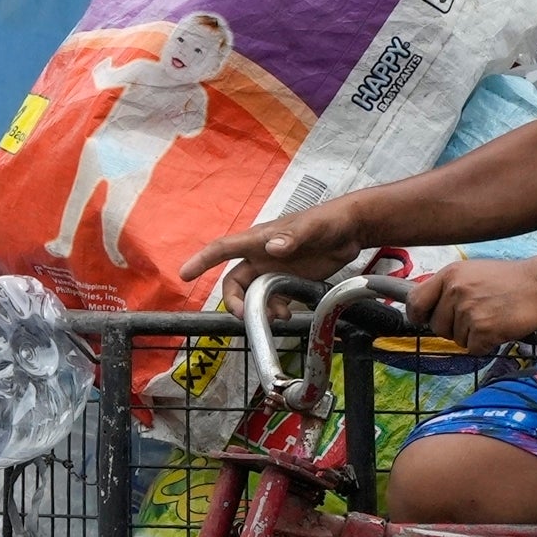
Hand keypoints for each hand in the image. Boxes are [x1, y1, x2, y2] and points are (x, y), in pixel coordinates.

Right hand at [180, 194, 383, 304]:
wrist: (352, 230)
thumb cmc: (328, 220)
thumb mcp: (312, 227)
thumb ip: (292, 237)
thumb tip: (271, 247)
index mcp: (260, 239)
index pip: (223, 248)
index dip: (202, 260)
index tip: (184, 274)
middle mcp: (261, 256)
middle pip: (235, 282)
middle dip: (234, 300)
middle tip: (244, 316)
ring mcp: (275, 270)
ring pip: (253, 295)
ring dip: (258, 309)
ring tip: (277, 316)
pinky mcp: (289, 281)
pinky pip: (273, 300)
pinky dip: (275, 310)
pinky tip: (287, 314)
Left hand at [409, 257, 536, 350]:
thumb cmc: (511, 280)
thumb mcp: (473, 272)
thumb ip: (451, 288)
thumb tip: (430, 309)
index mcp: (450, 274)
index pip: (416, 300)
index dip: (417, 315)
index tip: (422, 321)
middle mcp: (455, 291)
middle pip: (437, 326)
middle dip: (454, 329)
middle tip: (477, 317)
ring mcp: (468, 310)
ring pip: (456, 340)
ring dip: (473, 336)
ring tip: (493, 318)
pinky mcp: (483, 329)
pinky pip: (473, 349)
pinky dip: (487, 344)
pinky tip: (500, 328)